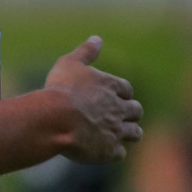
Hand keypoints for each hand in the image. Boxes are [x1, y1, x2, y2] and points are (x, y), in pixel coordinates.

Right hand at [44, 37, 143, 162]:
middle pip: (136, 111)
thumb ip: (86, 52)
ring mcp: (117, 130)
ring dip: (128, 133)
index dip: (120, 93)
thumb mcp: (70, 63)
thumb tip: (97, 38)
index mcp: (112, 87)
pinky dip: (113, 152)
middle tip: (117, 116)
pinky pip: (119, 153)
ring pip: (134, 133)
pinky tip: (102, 150)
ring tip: (116, 135)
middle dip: (129, 113)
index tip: (112, 96)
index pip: (126, 89)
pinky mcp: (110, 150)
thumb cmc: (61, 89)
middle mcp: (119, 108)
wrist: (56, 119)